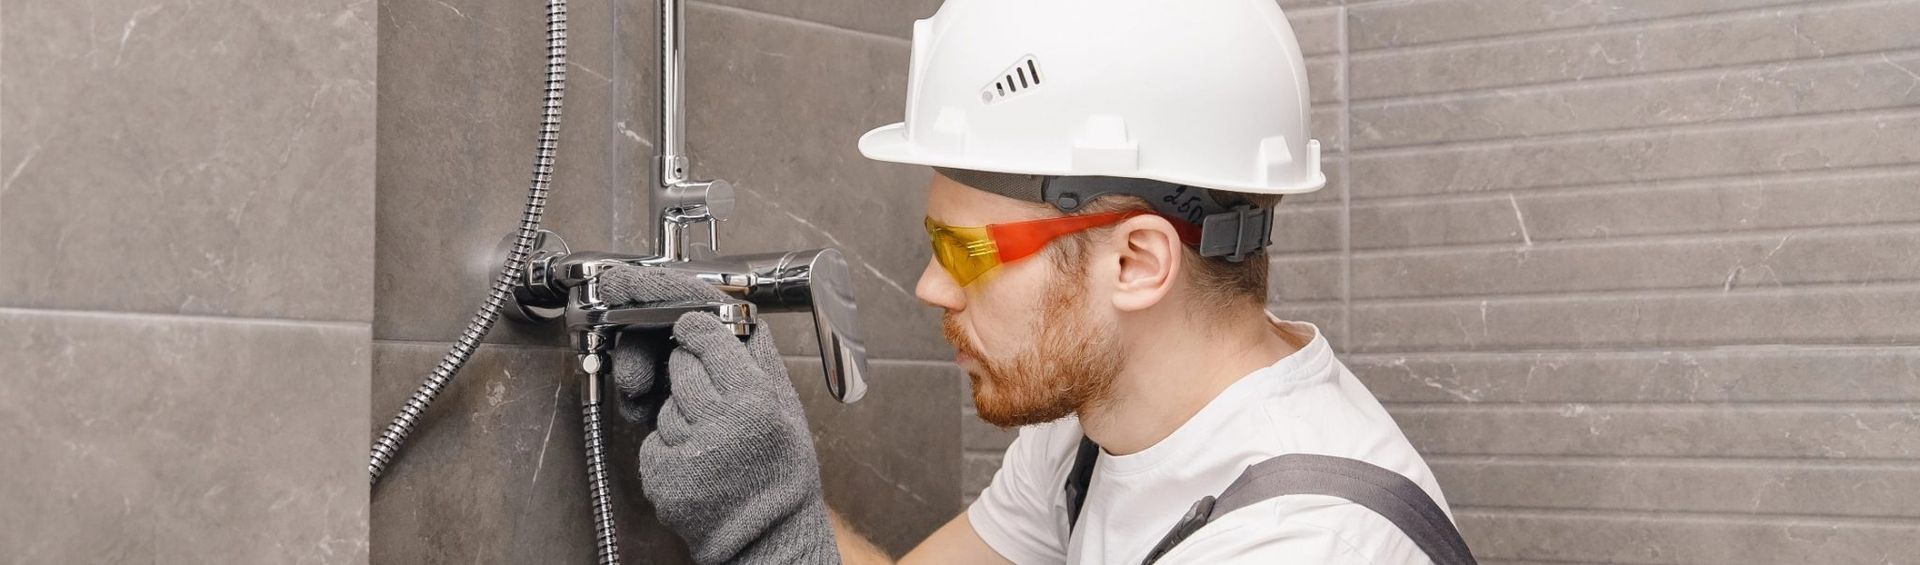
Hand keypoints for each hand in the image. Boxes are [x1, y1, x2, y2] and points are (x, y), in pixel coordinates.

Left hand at [595, 266, 838, 563]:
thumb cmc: (781, 476)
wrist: (769, 539)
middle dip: (689, 373)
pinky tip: (696, 462)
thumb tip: (737, 318)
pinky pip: (652, 443)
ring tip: (712, 440)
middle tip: (712, 396)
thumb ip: (760, 363)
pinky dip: (667, 449)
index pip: (707, 337)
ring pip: (665, 407)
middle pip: (680, 366)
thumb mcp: (788, 411)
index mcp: (754, 401)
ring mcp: (686, 452)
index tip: (691, 330)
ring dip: (680, 417)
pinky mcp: (662, 477)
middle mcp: (719, 424)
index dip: (697, 331)